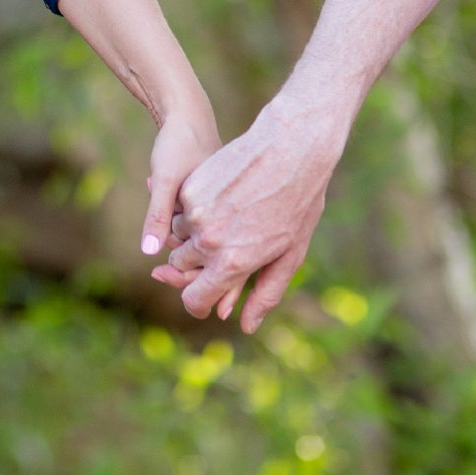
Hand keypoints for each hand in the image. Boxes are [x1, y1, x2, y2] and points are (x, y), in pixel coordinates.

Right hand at [150, 101, 340, 332]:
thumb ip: (265, 293)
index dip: (198, 302)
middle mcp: (208, 241)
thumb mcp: (289, 255)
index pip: (193, 298)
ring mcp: (195, 213)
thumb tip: (246, 326)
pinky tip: (222, 195)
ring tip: (226, 217)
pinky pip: (181, 209)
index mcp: (232, 263)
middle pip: (182, 266)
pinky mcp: (190, 188)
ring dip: (192, 234)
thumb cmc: (298, 204)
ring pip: (178, 236)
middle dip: (197, 264)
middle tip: (224, 245)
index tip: (205, 297)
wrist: (289, 148)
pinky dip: (193, 208)